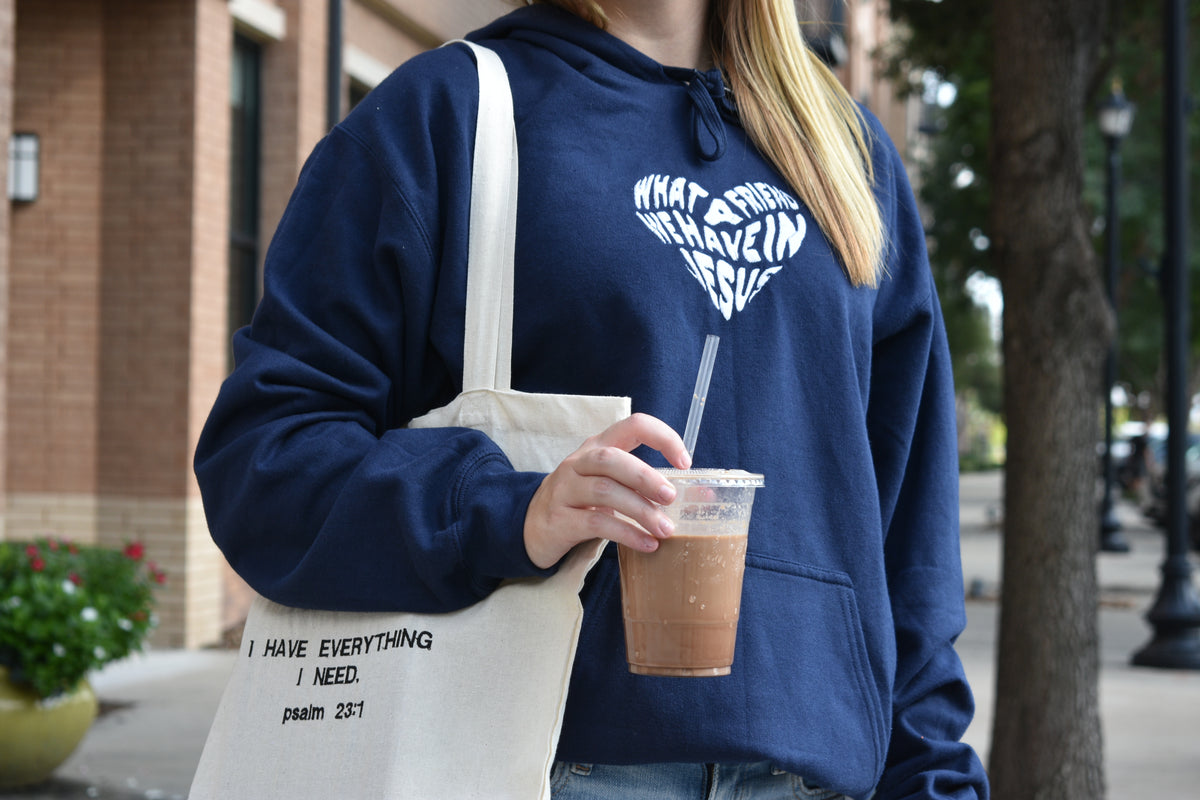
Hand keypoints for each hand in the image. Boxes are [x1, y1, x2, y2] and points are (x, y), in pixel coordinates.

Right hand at [524, 413, 691, 568]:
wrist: (531, 525)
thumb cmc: (581, 502)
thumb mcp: (611, 486)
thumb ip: (648, 487)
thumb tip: (703, 495)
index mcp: (598, 446)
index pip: (633, 426)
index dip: (662, 438)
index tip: (684, 462)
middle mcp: (580, 462)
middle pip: (612, 458)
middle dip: (646, 476)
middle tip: (672, 497)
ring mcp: (566, 489)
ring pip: (605, 491)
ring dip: (639, 510)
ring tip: (665, 529)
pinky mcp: (560, 518)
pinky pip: (596, 523)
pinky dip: (626, 533)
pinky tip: (646, 544)